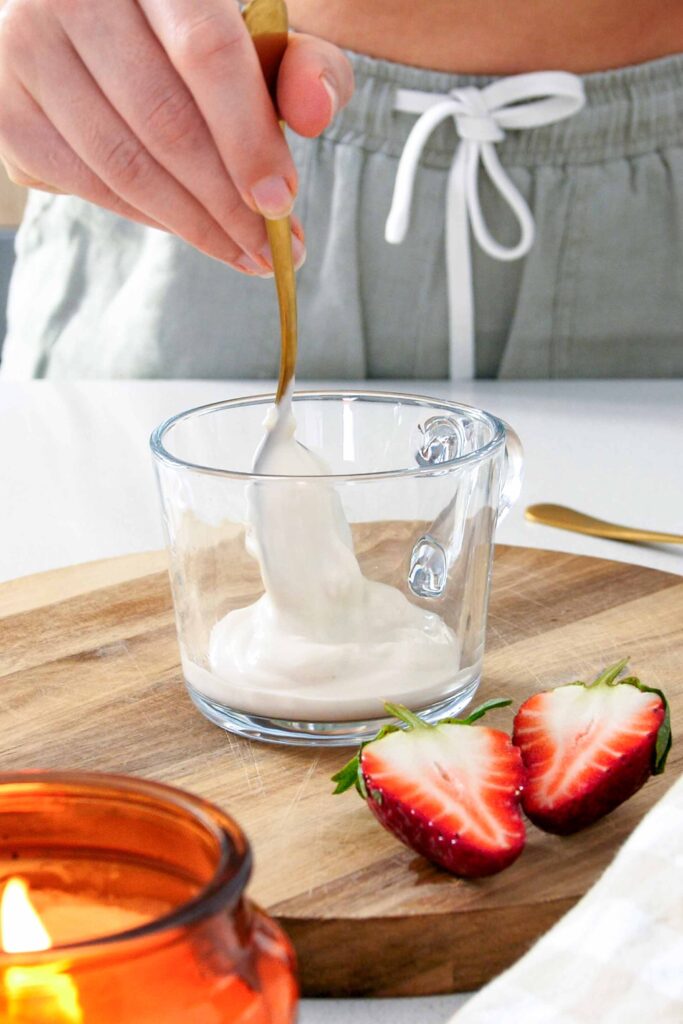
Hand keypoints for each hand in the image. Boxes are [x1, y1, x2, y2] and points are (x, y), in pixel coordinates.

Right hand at [0, 0, 352, 274]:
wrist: (96, 13)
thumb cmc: (190, 25)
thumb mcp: (255, 27)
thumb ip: (299, 64)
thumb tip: (314, 112)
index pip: (206, 52)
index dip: (248, 137)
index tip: (280, 202)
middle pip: (164, 121)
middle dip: (227, 204)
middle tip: (270, 249)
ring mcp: (25, 46)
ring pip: (122, 164)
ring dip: (192, 225)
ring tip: (242, 252)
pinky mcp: (6, 106)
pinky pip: (85, 183)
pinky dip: (144, 216)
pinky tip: (187, 226)